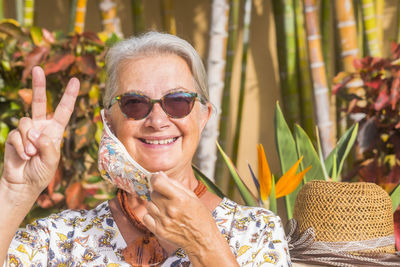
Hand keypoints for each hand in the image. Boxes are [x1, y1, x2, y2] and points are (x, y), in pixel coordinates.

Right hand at [1, 66, 78, 197]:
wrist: (22, 184)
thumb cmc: (41, 173)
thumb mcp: (52, 161)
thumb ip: (48, 146)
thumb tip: (38, 132)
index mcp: (55, 131)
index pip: (64, 110)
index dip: (69, 96)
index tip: (75, 80)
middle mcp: (41, 127)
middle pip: (40, 102)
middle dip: (38, 85)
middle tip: (37, 69)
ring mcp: (27, 131)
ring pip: (26, 122)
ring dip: (29, 140)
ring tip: (31, 154)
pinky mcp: (14, 136)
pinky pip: (17, 135)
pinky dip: (21, 147)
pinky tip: (23, 156)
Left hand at [142, 172, 235, 265]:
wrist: (202, 240)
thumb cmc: (200, 217)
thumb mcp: (193, 196)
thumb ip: (176, 184)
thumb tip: (160, 175)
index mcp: (179, 198)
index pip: (157, 182)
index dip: (155, 178)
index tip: (157, 179)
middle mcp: (170, 209)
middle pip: (153, 193)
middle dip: (158, 193)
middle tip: (168, 198)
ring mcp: (163, 221)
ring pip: (148, 205)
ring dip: (155, 204)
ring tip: (166, 209)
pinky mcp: (159, 231)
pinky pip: (146, 217)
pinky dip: (151, 216)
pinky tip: (161, 217)